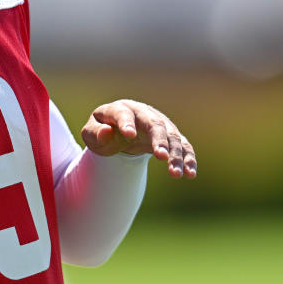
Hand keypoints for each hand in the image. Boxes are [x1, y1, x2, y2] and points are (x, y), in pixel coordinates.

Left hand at [81, 99, 196, 178]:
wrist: (120, 129)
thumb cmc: (103, 130)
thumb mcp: (92, 133)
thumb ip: (95, 133)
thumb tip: (106, 132)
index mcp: (121, 109)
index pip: (124, 114)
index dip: (126, 123)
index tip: (128, 134)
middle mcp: (144, 113)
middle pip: (155, 124)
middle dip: (159, 139)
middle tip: (160, 156)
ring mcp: (160, 124)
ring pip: (172, 136)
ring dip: (175, 154)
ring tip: (175, 174)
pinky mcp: (170, 136)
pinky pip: (183, 146)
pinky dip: (188, 158)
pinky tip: (190, 174)